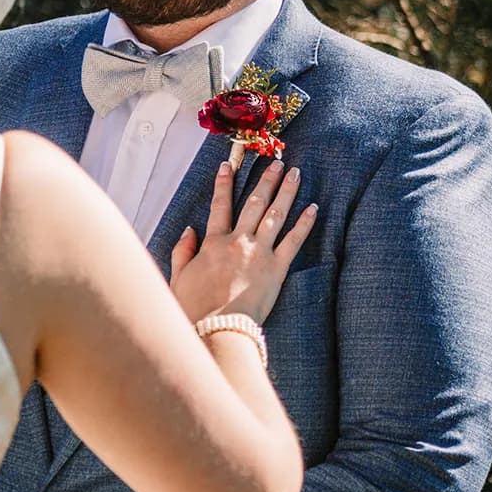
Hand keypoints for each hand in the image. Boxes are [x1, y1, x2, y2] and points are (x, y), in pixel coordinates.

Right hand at [170, 159, 316, 322]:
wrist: (217, 328)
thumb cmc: (195, 308)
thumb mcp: (178, 277)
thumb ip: (183, 251)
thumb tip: (188, 230)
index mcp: (213, 243)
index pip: (219, 205)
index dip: (224, 184)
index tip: (228, 165)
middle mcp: (238, 241)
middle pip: (254, 203)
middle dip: (266, 179)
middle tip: (277, 163)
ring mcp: (259, 253)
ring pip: (276, 214)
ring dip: (286, 191)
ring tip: (295, 174)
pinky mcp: (277, 269)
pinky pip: (293, 241)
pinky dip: (304, 223)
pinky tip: (313, 208)